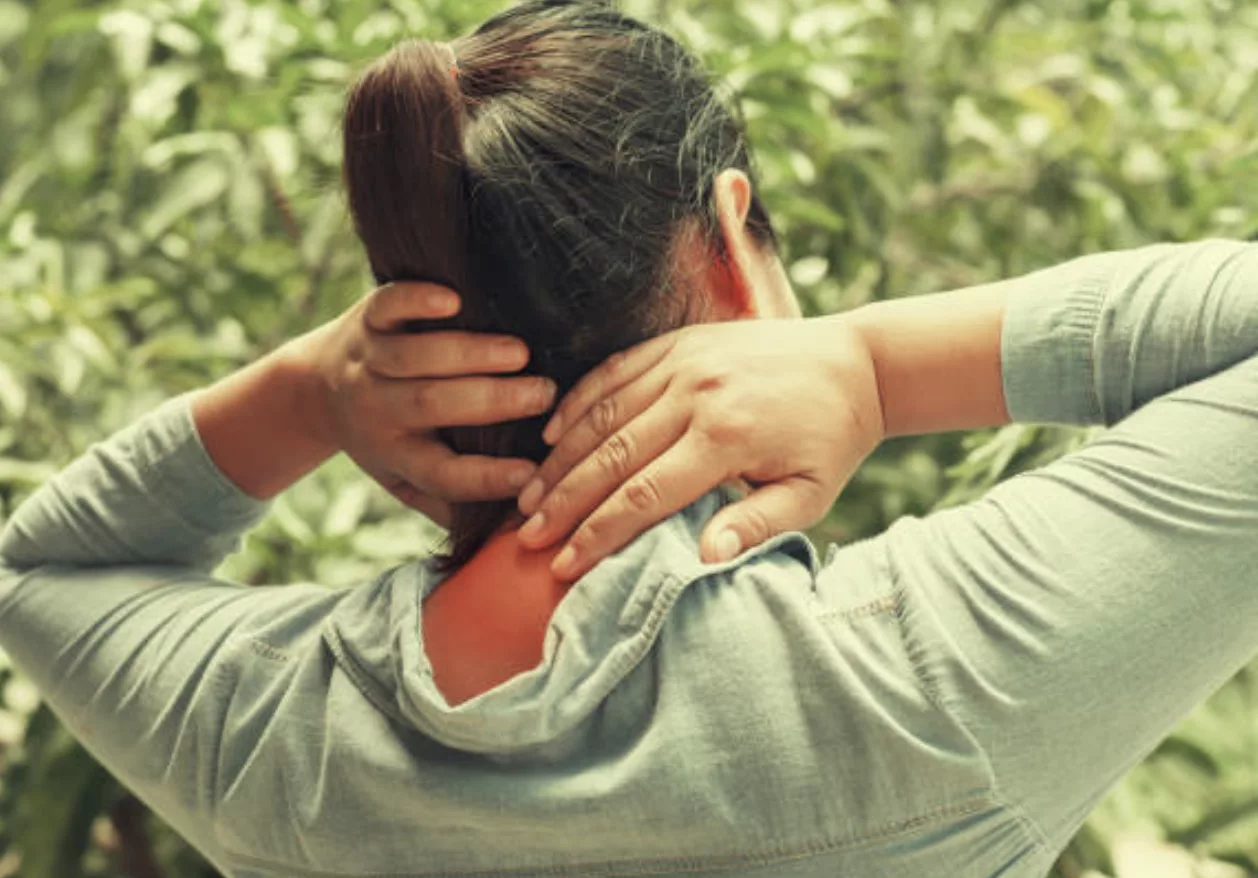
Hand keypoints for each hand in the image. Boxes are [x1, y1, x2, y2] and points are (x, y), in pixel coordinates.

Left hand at [293, 282, 556, 525]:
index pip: (441, 474)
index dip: (485, 477)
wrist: (310, 389)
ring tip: (521, 353)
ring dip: (468, 354)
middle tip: (545, 394)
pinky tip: (454, 299)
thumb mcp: (404, 481)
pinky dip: (416, 301)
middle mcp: (378, 409)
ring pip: (413, 358)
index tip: (532, 474)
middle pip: (430, 406)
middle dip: (491, 400)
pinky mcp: (367, 318)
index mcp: (394, 454)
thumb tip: (513, 527)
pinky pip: (387, 307)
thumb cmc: (381, 439)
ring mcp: (370, 360)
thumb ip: (451, 503)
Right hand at [514, 314, 885, 579]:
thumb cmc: (830, 441)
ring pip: (603, 412)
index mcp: (727, 438)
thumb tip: (704, 558)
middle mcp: (696, 395)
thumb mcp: (811, 494)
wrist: (855, 363)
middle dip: (563, 501)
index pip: (644, 496)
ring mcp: (684, 362)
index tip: (563, 564)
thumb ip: (758, 526)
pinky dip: (579, 401)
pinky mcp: (679, 341)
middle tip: (526, 536)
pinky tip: (553, 433)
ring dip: (561, 457)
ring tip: (529, 496)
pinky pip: (615, 370)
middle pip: (611, 456)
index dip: (597, 534)